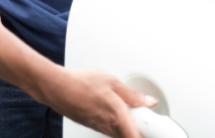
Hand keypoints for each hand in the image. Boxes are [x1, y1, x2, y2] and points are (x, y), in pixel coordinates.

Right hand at [39, 69, 155, 137]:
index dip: (149, 135)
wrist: (56, 88)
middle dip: (141, 129)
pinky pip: (110, 130)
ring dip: (129, 127)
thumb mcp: (112, 82)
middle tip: (147, 118)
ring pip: (121, 133)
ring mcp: (100, 128)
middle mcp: (109, 127)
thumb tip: (149, 101)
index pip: (138, 137)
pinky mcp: (93, 126)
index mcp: (117, 116)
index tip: (158, 130)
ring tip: (132, 112)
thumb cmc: (80, 83)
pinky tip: (116, 111)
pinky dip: (118, 124)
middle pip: (131, 136)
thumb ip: (132, 95)